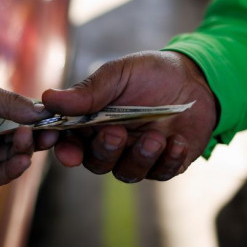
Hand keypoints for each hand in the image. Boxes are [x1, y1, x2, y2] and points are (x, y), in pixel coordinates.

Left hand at [0, 77, 47, 190]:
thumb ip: (8, 103)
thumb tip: (41, 111)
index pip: (28, 118)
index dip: (43, 119)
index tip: (58, 117)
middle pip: (27, 140)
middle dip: (40, 137)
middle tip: (49, 132)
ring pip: (17, 159)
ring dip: (27, 151)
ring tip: (28, 140)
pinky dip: (14, 169)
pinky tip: (21, 160)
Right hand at [41, 51, 217, 182]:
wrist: (197, 78)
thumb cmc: (151, 73)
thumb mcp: (119, 74)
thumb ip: (88, 91)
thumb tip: (49, 98)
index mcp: (92, 122)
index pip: (70, 142)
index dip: (66, 150)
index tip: (69, 152)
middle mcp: (111, 144)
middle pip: (96, 162)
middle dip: (105, 151)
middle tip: (116, 132)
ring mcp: (138, 157)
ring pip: (127, 173)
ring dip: (139, 157)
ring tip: (155, 137)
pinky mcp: (165, 164)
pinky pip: (161, 173)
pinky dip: (169, 160)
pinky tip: (177, 142)